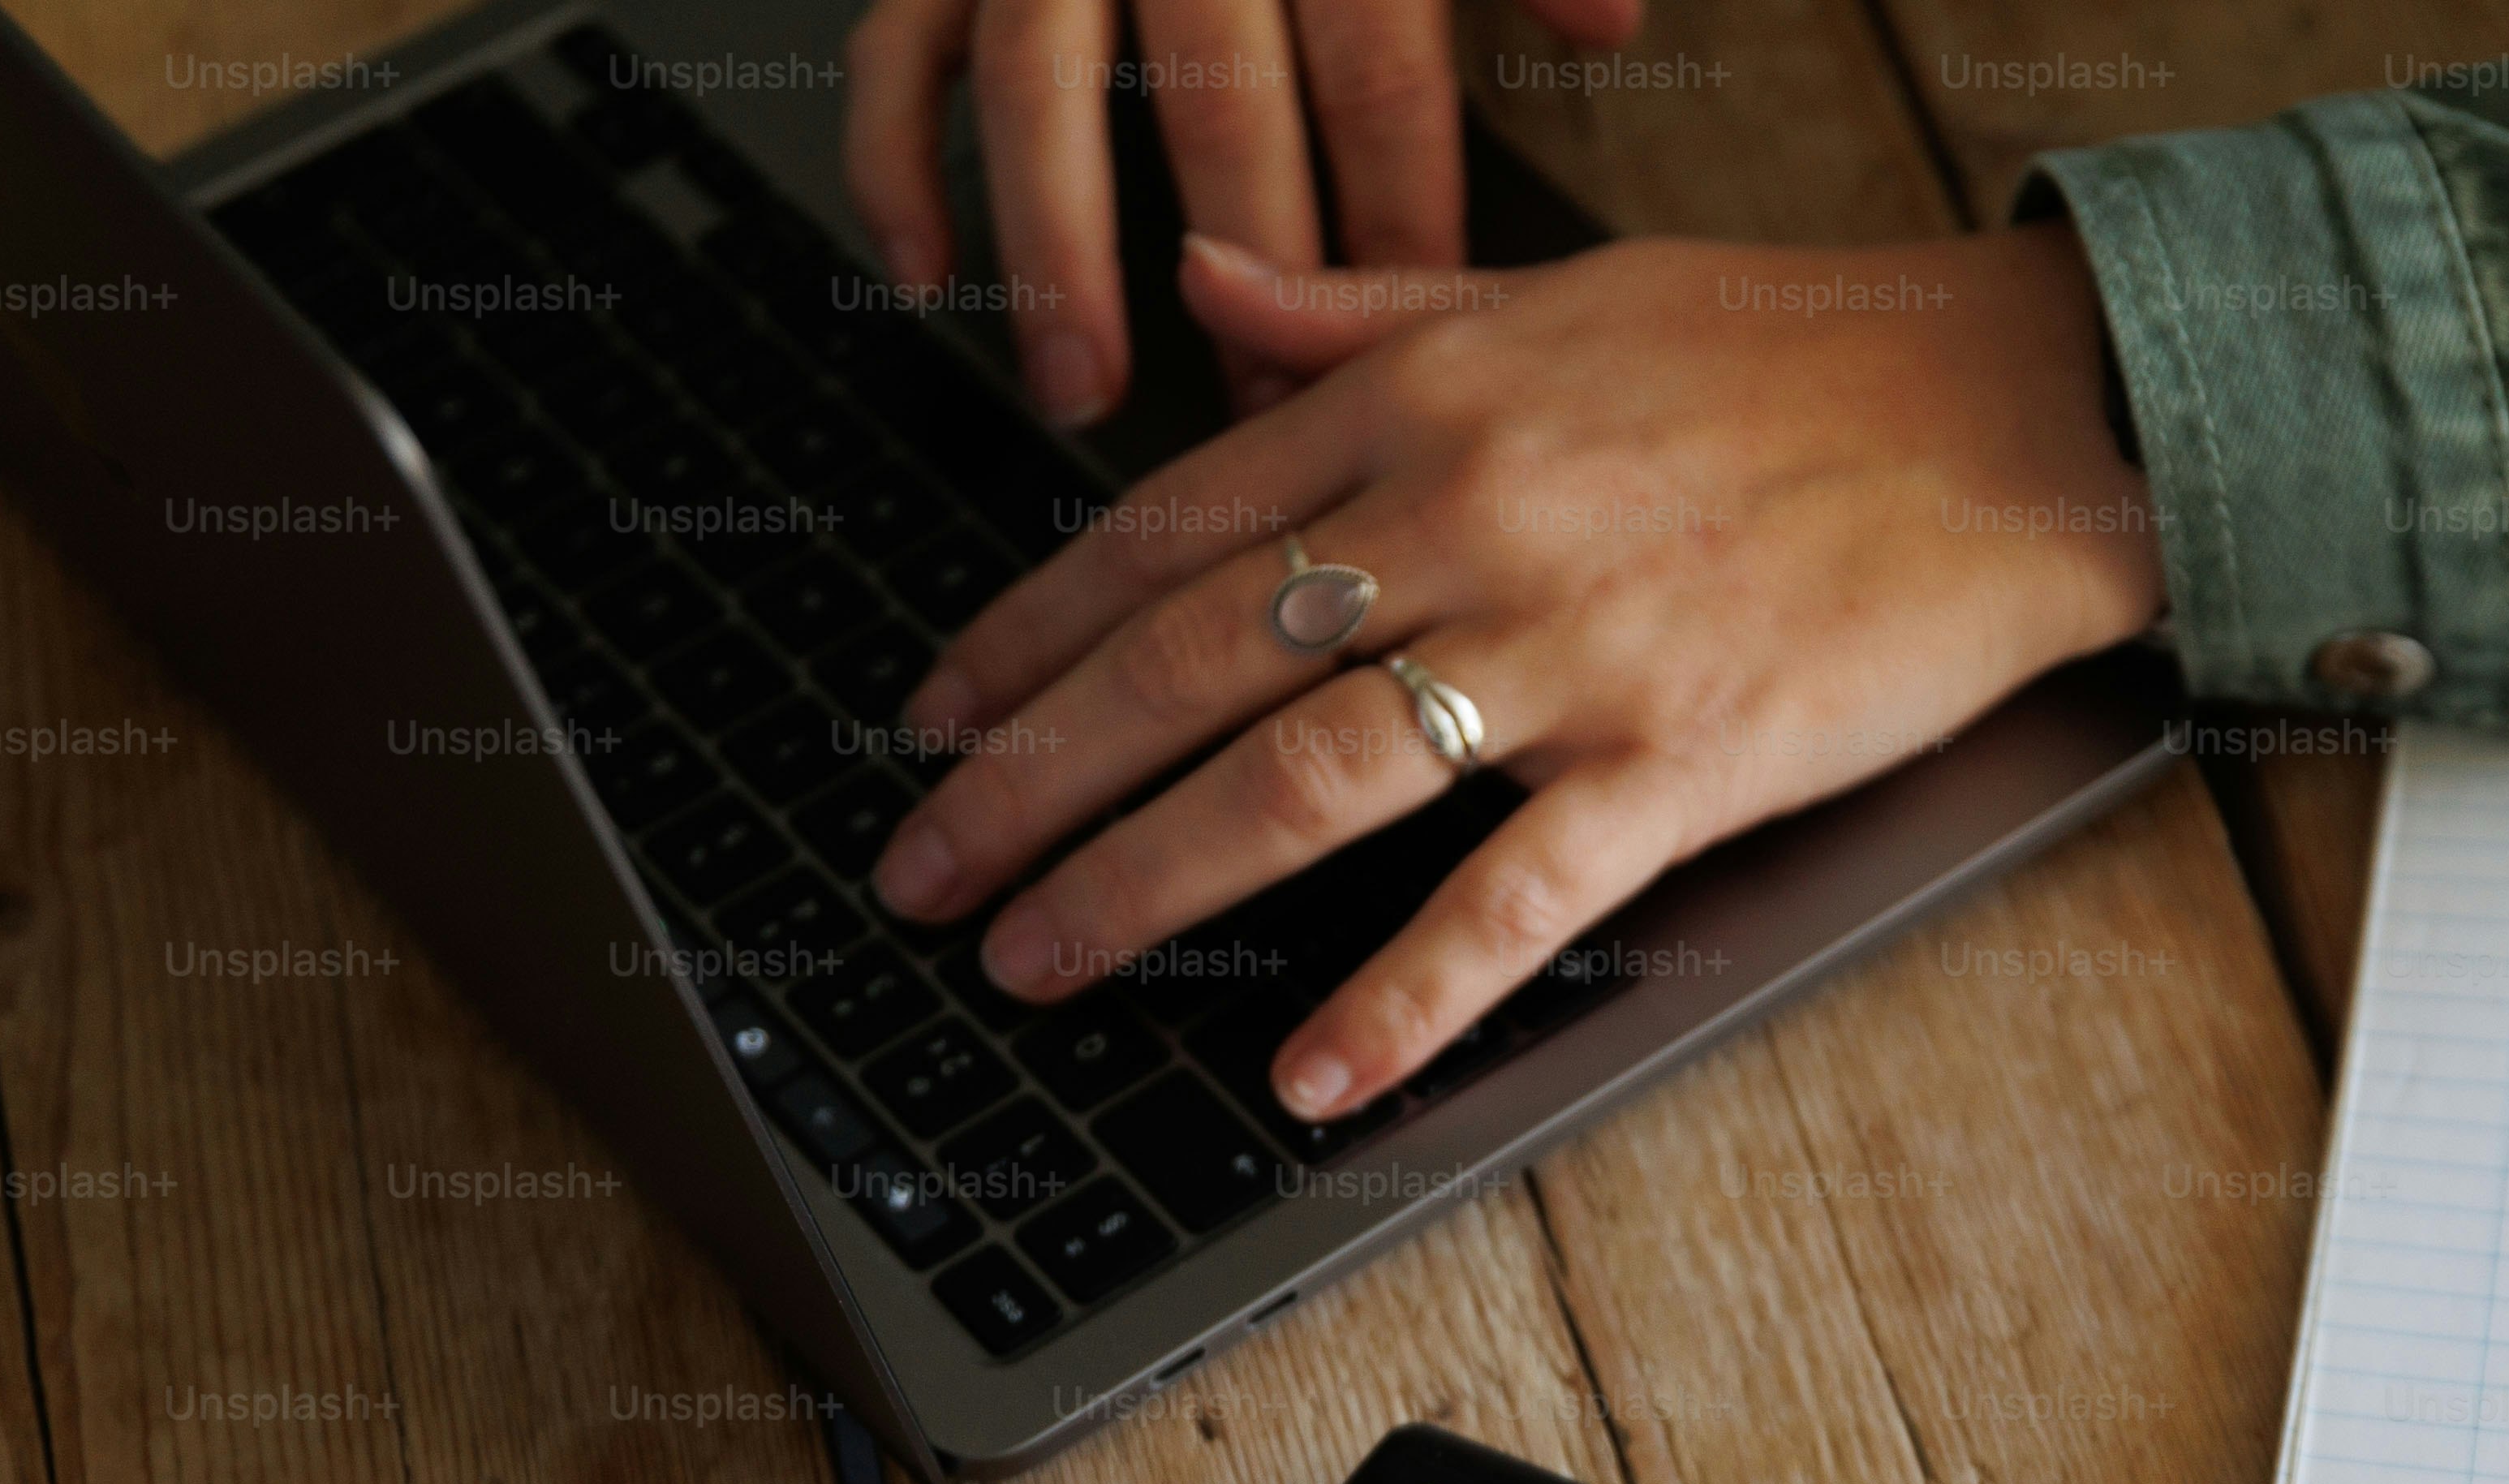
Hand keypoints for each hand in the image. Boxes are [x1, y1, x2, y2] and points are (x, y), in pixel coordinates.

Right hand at [841, 0, 1642, 422]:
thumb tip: (1613, 25)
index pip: (1373, 65)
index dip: (1397, 210)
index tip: (1415, 350)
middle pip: (1212, 94)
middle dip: (1246, 269)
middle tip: (1266, 419)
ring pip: (1037, 87)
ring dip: (1056, 250)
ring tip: (1083, 390)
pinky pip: (895, 55)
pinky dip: (895, 167)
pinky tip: (926, 283)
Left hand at [867, 224, 2165, 1118]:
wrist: (2024, 411)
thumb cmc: (1805, 355)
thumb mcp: (1558, 292)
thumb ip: (1363, 310)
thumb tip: (1204, 288)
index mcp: (1428, 396)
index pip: (1169, 529)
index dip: (1030, 633)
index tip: (937, 715)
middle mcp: (1472, 513)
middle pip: (1193, 661)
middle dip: (1030, 778)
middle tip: (922, 868)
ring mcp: (1575, 644)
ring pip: (1304, 774)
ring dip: (1148, 880)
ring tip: (1038, 961)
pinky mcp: (1684, 760)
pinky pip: (1512, 898)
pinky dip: (1403, 994)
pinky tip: (1310, 1069)